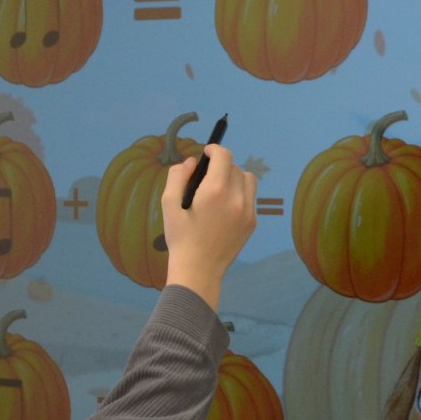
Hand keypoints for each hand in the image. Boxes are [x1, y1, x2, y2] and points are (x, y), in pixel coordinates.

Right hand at [160, 145, 255, 309]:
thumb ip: (177, 176)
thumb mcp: (169, 204)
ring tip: (219, 188)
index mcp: (215, 191)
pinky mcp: (252, 222)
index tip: (206, 152)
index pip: (224, 156)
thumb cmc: (180, 238)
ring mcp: (247, 211)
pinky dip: (240, 193)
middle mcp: (236, 198)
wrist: (198, 270)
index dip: (215, 149)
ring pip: (248, 179)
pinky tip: (224, 206)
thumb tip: (191, 162)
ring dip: (234, 177)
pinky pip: (250, 197)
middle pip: (235, 166)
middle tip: (206, 176)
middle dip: (221, 165)